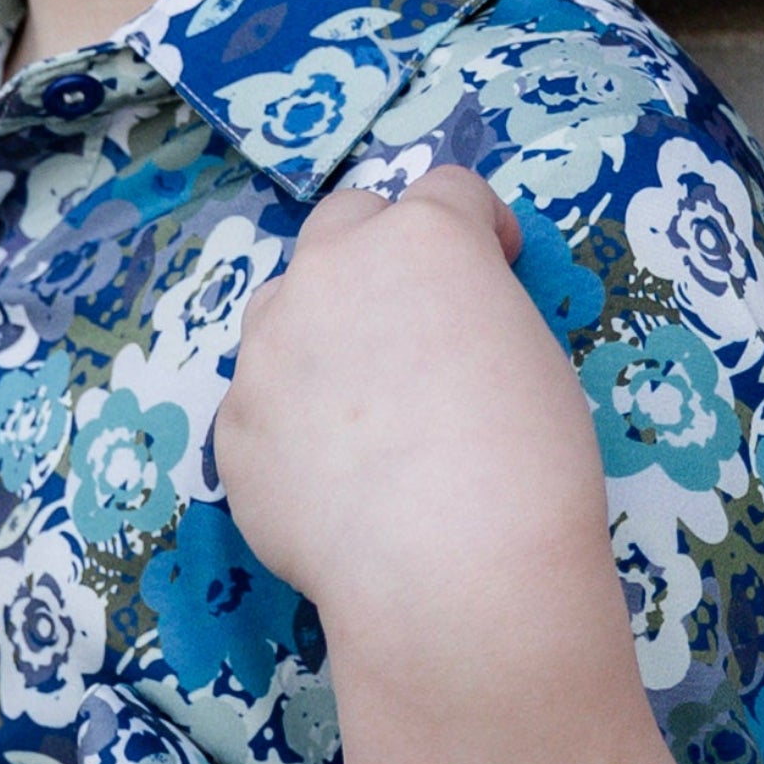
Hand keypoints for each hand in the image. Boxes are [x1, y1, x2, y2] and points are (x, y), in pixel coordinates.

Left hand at [212, 162, 608, 647]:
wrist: (450, 571)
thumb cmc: (526, 462)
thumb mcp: (530, 356)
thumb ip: (472, 312)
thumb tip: (440, 333)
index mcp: (420, 238)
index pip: (447, 192)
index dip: (479, 226)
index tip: (496, 263)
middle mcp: (328, 273)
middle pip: (345, 223)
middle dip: (380, 251)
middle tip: (414, 318)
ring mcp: (266, 349)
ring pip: (286, 308)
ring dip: (322, 332)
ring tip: (365, 409)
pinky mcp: (233, 427)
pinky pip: (263, 402)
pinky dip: (293, 422)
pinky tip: (336, 480)